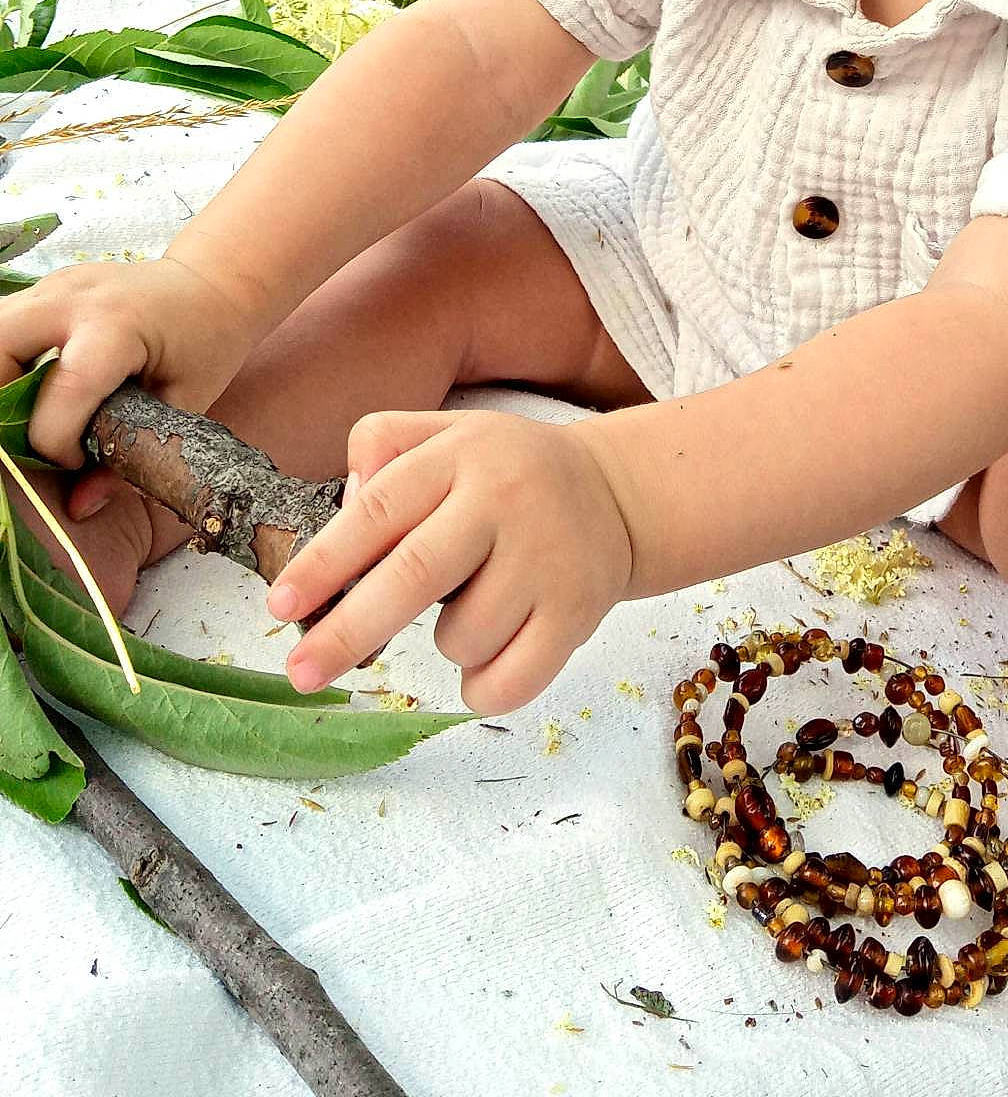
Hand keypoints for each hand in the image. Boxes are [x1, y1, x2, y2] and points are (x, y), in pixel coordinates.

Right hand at [3, 256, 265, 468]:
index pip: (61, 394)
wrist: (215, 281)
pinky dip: (7, 357)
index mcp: (117, 327)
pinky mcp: (49, 286)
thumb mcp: (186, 402)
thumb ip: (133, 455)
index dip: (56, 444)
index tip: (76, 460)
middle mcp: (75, 298)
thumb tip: (81, 507)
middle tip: (23, 433)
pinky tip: (31, 384)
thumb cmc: (208, 341)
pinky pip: (7, 322)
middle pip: (0, 344)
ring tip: (24, 412)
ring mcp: (57, 285)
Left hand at [263, 407, 634, 715]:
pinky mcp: (578, 611)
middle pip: (414, 575)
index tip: (278, 606)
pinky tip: (491, 655)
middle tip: (300, 673)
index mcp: (462, 454)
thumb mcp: (448, 433)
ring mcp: (547, 557)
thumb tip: (345, 503)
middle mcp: (505, 500)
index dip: (324, 560)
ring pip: (461, 637)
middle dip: (346, 631)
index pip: (380, 507)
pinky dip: (483, 687)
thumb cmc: (509, 471)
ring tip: (474, 605)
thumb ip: (384, 447)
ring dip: (446, 643)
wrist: (617, 494)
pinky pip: (508, 681)